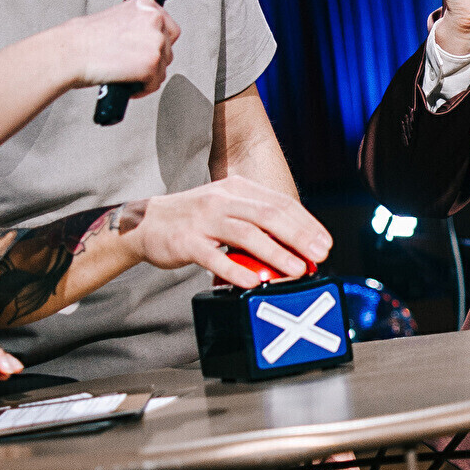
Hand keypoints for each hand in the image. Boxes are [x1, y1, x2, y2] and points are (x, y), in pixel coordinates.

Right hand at [54, 0, 176, 98]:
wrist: (70, 52)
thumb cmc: (83, 39)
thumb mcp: (115, 18)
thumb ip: (136, 25)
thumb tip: (146, 40)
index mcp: (145, 4)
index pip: (168, 27)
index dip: (157, 43)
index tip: (145, 51)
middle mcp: (153, 19)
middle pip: (168, 48)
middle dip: (153, 60)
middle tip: (132, 66)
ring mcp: (155, 41)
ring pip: (163, 67)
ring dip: (147, 75)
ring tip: (126, 75)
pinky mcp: (151, 64)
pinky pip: (155, 83)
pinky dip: (142, 88)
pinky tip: (127, 84)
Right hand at [124, 175, 332, 283]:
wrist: (145, 223)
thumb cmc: (194, 220)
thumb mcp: (226, 209)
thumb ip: (256, 222)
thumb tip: (296, 246)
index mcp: (236, 188)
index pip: (279, 203)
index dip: (306, 223)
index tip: (325, 243)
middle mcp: (222, 199)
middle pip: (268, 215)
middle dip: (299, 236)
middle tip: (320, 255)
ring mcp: (203, 219)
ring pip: (246, 234)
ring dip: (275, 252)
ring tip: (296, 269)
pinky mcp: (186, 241)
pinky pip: (214, 257)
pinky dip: (236, 269)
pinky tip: (255, 281)